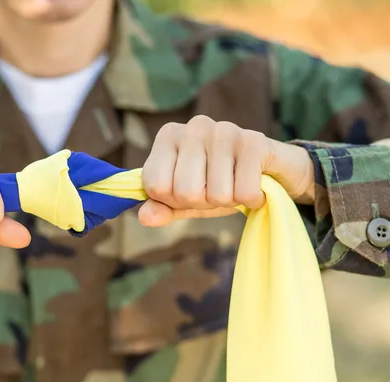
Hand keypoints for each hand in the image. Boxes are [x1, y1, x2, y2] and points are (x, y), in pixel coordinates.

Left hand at [139, 115, 314, 226]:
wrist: (275, 170)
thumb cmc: (222, 182)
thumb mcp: (186, 199)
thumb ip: (162, 207)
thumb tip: (144, 217)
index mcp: (169, 136)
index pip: (156, 187)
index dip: (174, 200)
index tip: (191, 190)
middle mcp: (194, 127)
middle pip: (185, 192)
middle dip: (203, 202)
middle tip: (217, 188)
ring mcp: (224, 130)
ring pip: (216, 195)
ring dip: (230, 200)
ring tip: (236, 183)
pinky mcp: (254, 141)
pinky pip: (244, 193)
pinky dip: (252, 199)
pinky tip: (255, 183)